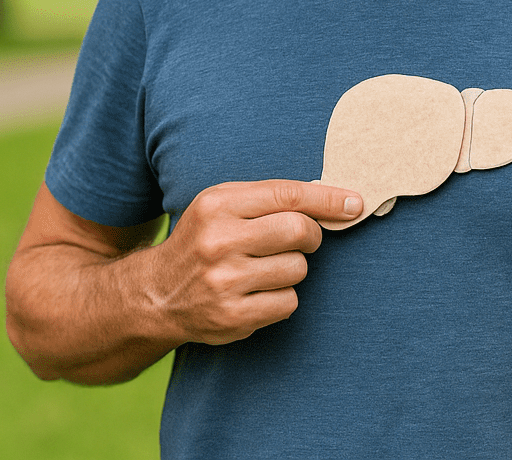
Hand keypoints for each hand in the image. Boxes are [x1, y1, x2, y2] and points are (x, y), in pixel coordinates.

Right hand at [144, 180, 361, 345]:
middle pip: (298, 231)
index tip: (354, 203)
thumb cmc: (202, 241)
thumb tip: (335, 200)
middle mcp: (219, 240)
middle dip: (310, 235)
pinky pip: (289, 302)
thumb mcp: (220, 205)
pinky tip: (258, 293)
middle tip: (301, 239)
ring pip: (298, 269)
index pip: (286, 194)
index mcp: (217, 205)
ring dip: (292, 269)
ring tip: (265, 269)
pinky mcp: (233, 316)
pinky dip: (283, 297)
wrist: (157, 293)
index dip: (327, 199)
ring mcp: (225, 281)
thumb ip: (267, 198)